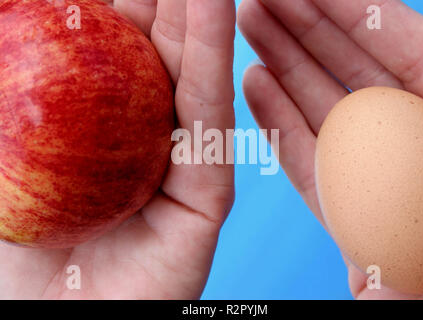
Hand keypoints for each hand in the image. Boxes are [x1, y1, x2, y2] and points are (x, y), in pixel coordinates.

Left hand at [0, 0, 234, 298]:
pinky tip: (212, 7)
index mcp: (102, 123)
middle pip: (155, 49)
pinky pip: (210, 117)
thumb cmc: (13, 252)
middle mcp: (147, 134)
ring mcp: (182, 160)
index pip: (108, 45)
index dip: (111, 0)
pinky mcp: (208, 192)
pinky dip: (212, 58)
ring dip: (194, 11)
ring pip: (191, 70)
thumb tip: (1, 20)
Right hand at [238, 0, 422, 298]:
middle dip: (296, 25)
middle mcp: (404, 133)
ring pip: (315, 105)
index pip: (386, 40)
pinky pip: (303, 156)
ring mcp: (368, 169)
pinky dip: (275, 120)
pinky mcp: (340, 207)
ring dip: (277, 62)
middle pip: (342, 65)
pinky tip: (251, 84)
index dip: (338, 6)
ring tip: (243, 27)